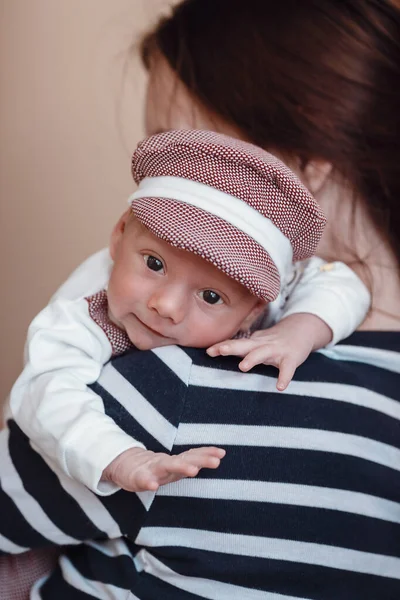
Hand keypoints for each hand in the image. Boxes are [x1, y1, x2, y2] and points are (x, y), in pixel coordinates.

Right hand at [102, 446, 224, 491]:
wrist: (126, 466)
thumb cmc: (155, 467)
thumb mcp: (175, 465)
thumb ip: (193, 460)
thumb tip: (220, 455)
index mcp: (176, 463)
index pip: (193, 456)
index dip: (207, 454)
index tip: (222, 453)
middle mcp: (166, 464)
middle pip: (185, 460)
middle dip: (200, 460)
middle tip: (216, 462)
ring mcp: (152, 470)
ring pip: (167, 467)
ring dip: (180, 467)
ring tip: (193, 470)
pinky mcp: (137, 477)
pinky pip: (143, 481)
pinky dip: (148, 482)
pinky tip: (152, 485)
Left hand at [207, 313, 331, 390]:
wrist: (302, 330)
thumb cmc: (275, 340)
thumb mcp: (257, 342)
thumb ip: (242, 348)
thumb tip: (220, 350)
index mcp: (253, 342)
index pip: (235, 344)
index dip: (222, 346)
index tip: (208, 351)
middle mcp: (263, 344)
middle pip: (245, 345)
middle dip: (231, 347)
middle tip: (219, 351)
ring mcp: (277, 351)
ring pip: (263, 353)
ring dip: (253, 358)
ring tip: (242, 367)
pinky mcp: (291, 358)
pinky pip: (287, 369)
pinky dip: (284, 377)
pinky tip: (280, 387)